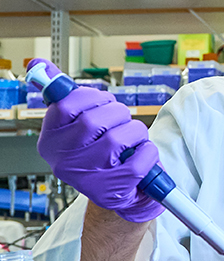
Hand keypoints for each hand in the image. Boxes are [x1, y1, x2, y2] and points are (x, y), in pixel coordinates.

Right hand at [36, 77, 163, 223]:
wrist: (120, 195)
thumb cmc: (102, 153)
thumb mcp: (77, 123)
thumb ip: (62, 94)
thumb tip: (39, 65)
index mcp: (51, 141)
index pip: (65, 105)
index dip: (91, 97)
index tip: (101, 102)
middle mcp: (63, 161)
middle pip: (95, 119)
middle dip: (117, 113)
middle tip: (120, 123)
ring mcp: (87, 178)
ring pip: (119, 137)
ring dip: (135, 133)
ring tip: (132, 142)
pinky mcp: (113, 190)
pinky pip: (140, 158)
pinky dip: (148, 152)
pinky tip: (142, 156)